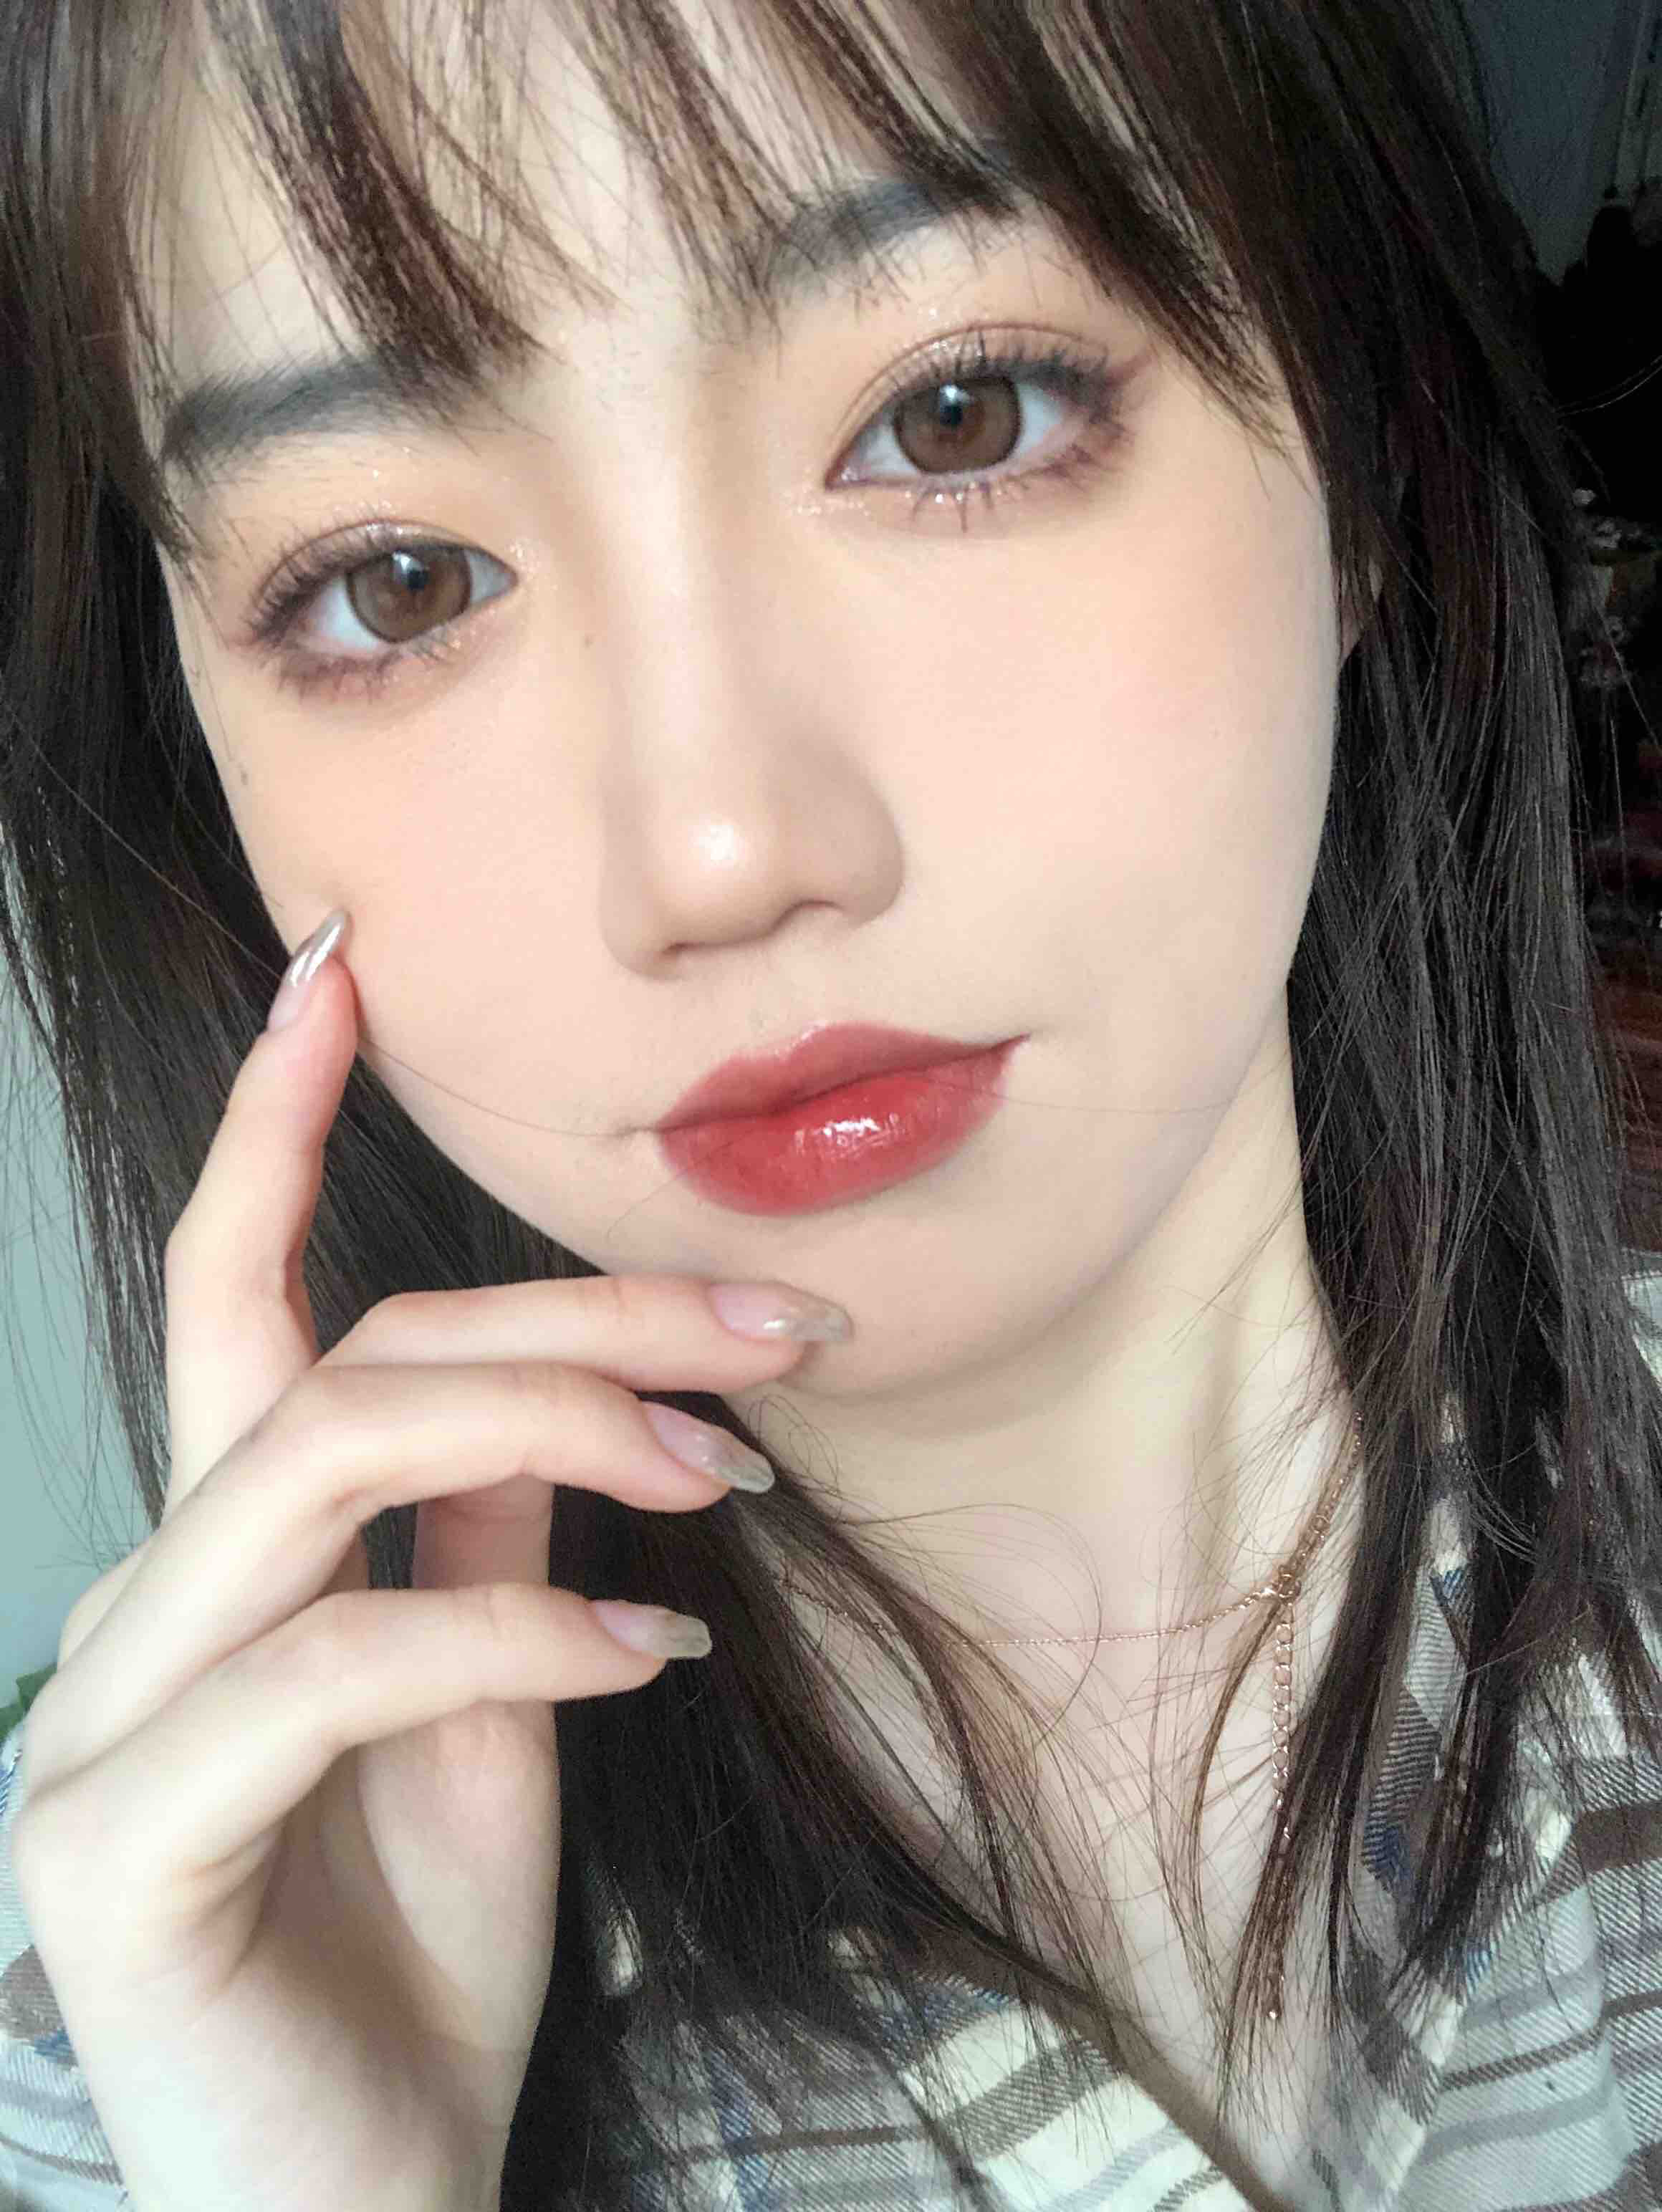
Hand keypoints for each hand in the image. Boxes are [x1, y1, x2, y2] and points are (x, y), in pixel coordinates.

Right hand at [11, 928, 824, 2210]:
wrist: (364, 2208)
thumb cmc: (417, 1951)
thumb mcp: (487, 1710)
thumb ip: (483, 1537)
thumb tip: (568, 1394)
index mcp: (220, 1561)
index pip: (233, 1294)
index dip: (275, 1117)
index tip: (343, 963)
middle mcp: (135, 1609)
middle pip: (342, 1361)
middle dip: (568, 1316)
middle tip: (770, 1331)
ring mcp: (99, 1726)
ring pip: (322, 1465)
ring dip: (552, 1432)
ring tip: (718, 1475)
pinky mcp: (117, 1846)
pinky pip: (335, 1663)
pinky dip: (514, 1632)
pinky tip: (649, 1650)